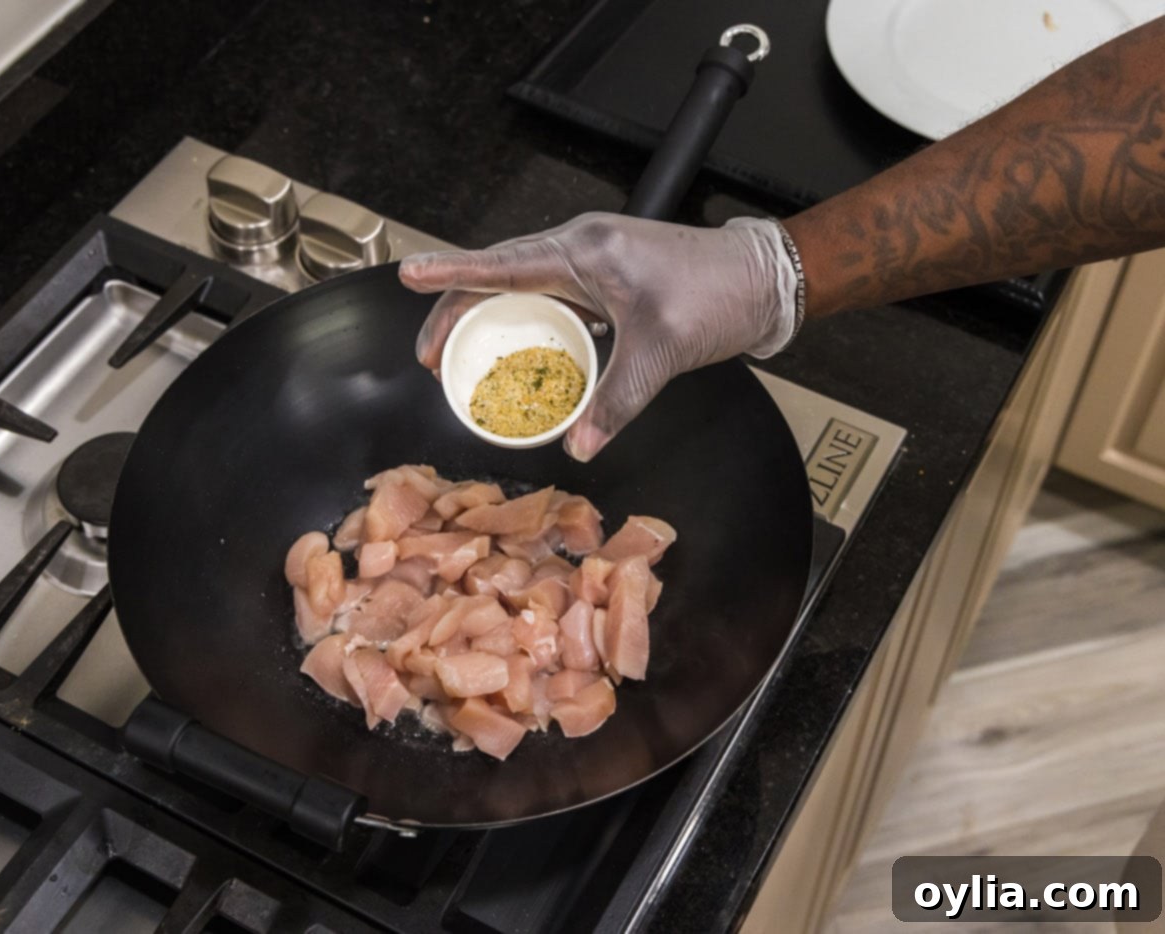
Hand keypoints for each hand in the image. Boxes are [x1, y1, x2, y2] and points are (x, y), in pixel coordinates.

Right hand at [398, 213, 797, 461]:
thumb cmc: (718, 295)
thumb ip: (617, 400)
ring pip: (519, 286)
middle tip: (433, 360)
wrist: (766, 279)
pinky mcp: (603, 277)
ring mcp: (591, 260)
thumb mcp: (661, 353)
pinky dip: (523, 324)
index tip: (408, 273)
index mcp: (585, 251)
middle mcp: (580, 247)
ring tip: (461, 360)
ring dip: (486, 318)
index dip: (450, 272)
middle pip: (498, 276)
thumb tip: (578, 446)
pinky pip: (546, 297)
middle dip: (457, 312)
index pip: (502, 263)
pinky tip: (518, 357)